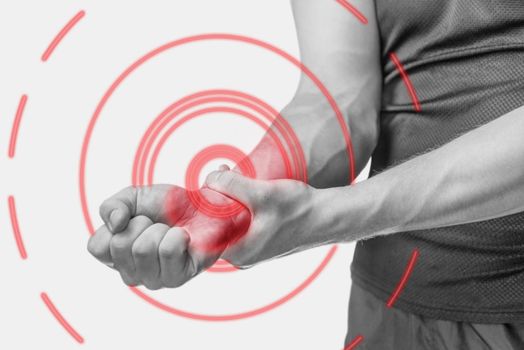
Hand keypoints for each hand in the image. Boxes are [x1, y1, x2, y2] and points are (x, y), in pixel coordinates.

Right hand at [87, 184, 249, 288]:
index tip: (134, 218)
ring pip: (143, 249)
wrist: (205, 207)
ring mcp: (154, 279)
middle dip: (142, 223)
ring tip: (171, 231)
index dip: (116, 224)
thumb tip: (115, 223)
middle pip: (120, 245)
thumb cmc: (168, 206)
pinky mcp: (177, 278)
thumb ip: (112, 206)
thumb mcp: (134, 197)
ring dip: (161, 229)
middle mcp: (131, 272)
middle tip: (157, 224)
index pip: (97, 247)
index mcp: (115, 255)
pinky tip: (184, 239)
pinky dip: (177, 236)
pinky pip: (168, 251)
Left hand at [205, 169, 318, 267]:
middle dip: (217, 198)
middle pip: (218, 225)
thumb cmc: (299, 209)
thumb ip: (232, 186)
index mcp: (240, 253)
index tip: (205, 185)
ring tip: (230, 174)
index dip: (203, 207)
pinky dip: (242, 204)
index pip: (207, 232)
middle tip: (220, 173)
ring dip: (230, 198)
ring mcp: (254, 249)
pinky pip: (244, 221)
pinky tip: (245, 186)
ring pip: (232, 221)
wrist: (329, 217)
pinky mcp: (263, 239)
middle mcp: (244, 256)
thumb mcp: (261, 194)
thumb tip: (209, 178)